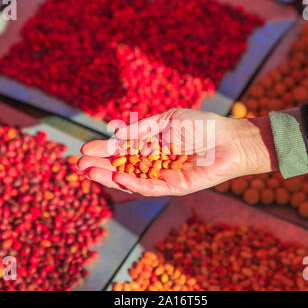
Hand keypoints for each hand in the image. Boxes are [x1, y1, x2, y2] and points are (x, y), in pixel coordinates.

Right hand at [77, 108, 277, 195]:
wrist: (228, 138)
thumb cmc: (201, 125)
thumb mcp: (166, 120)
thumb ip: (142, 130)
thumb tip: (115, 135)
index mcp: (151, 146)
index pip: (121, 151)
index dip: (103, 151)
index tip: (84, 149)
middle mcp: (153, 163)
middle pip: (121, 167)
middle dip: (100, 167)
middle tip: (79, 165)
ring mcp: (163, 176)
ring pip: (131, 180)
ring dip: (110, 177)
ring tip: (90, 173)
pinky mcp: (175, 187)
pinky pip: (151, 188)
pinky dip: (134, 184)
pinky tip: (118, 177)